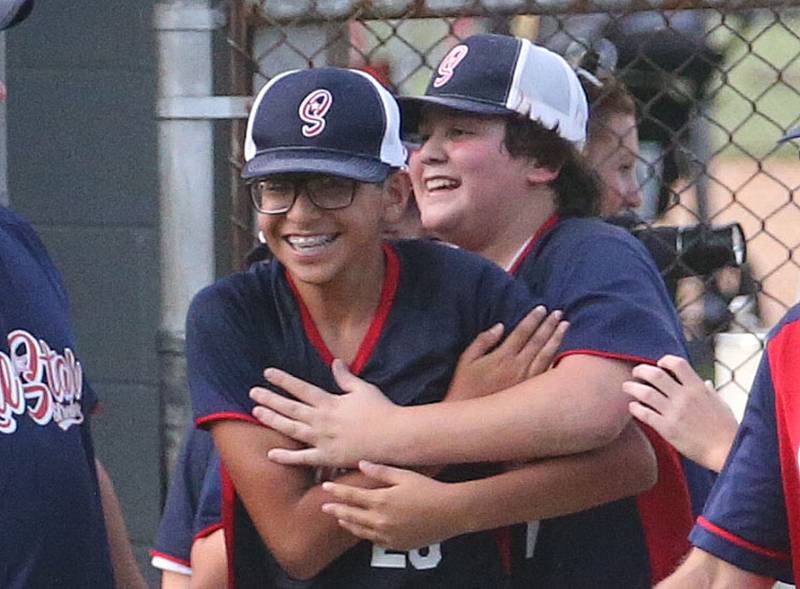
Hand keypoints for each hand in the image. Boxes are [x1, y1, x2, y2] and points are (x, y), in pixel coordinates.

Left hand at [250, 360, 397, 468]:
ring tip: (256, 413)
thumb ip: (346, 378)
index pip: (301, 388)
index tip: (267, 373)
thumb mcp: (363, 389)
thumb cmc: (382, 411)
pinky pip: (303, 458)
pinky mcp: (328, 457)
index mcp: (330, 402)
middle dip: (270, 399)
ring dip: (272, 420)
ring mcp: (323, 440)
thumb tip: (335, 362)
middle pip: (290, 407)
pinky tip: (271, 454)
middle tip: (252, 393)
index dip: (283, 380)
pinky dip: (287, 456)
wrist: (394, 437)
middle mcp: (322, 420)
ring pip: (291, 429)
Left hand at [321, 461, 455, 549]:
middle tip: (324, 507)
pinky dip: (366, 535)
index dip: (337, 491)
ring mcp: (389, 535)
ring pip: (361, 531)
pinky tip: (364, 530)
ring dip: (349, 524)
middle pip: (351, 515)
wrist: (451, 512)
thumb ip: (381, 471)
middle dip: (337, 510)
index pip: (351, 496)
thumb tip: (361, 463)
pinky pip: (376, 541)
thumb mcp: (404, 475)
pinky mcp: (398, 544)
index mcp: (381, 501)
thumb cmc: (429, 489)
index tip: (325, 487)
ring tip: (341, 519)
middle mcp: (381, 520)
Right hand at [446, 306, 567, 400]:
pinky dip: (557, 360)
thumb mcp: (466, 360)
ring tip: (565, 326)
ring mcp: (527, 380)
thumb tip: (500, 326)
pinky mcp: (531, 393)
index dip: (533, 319)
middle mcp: (518, 366)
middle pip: (538, 341)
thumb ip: (483, 341)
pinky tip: (564, 352)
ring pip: (547, 355)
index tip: (542, 308)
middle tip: (558, 313)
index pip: (522, 332)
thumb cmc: (465, 388)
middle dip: (549, 325)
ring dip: (557, 339)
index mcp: (503, 356)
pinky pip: (548, 373)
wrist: (471, 418)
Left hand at [624, 355, 738, 471]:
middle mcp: (684, 397)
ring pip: (645, 392)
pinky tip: (632, 407)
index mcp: (698, 388)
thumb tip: (705, 382)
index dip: (665, 360)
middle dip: (641, 370)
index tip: (659, 364)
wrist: (726, 451)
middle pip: (655, 374)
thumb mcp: (721, 403)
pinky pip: (644, 414)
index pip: (677, 364)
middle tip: (635, 372)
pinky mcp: (667, 428)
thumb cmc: (727, 428)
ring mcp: (674, 412)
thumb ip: (708, 391)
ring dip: (632, 387)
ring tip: (626, 386)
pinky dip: (635, 408)